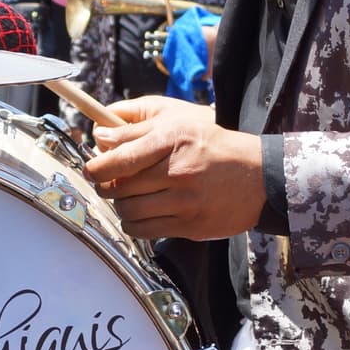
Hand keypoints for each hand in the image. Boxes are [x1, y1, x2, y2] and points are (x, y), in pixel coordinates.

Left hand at [85, 99, 265, 240]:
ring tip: (128, 195)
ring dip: (120, 204)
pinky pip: (143, 231)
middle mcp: (177, 172)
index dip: (97, 165)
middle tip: (109, 181)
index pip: (120, 157)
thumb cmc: (212, 143)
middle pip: (119, 186)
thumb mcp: (178, 118)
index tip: (92, 168)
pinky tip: (139, 212)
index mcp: (172, 139)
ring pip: (128, 211)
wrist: (258, 175)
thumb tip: (100, 133)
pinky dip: (132, 223)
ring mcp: (184, 202)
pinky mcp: (189, 226)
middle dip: (106, 184)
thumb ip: (136, 123)